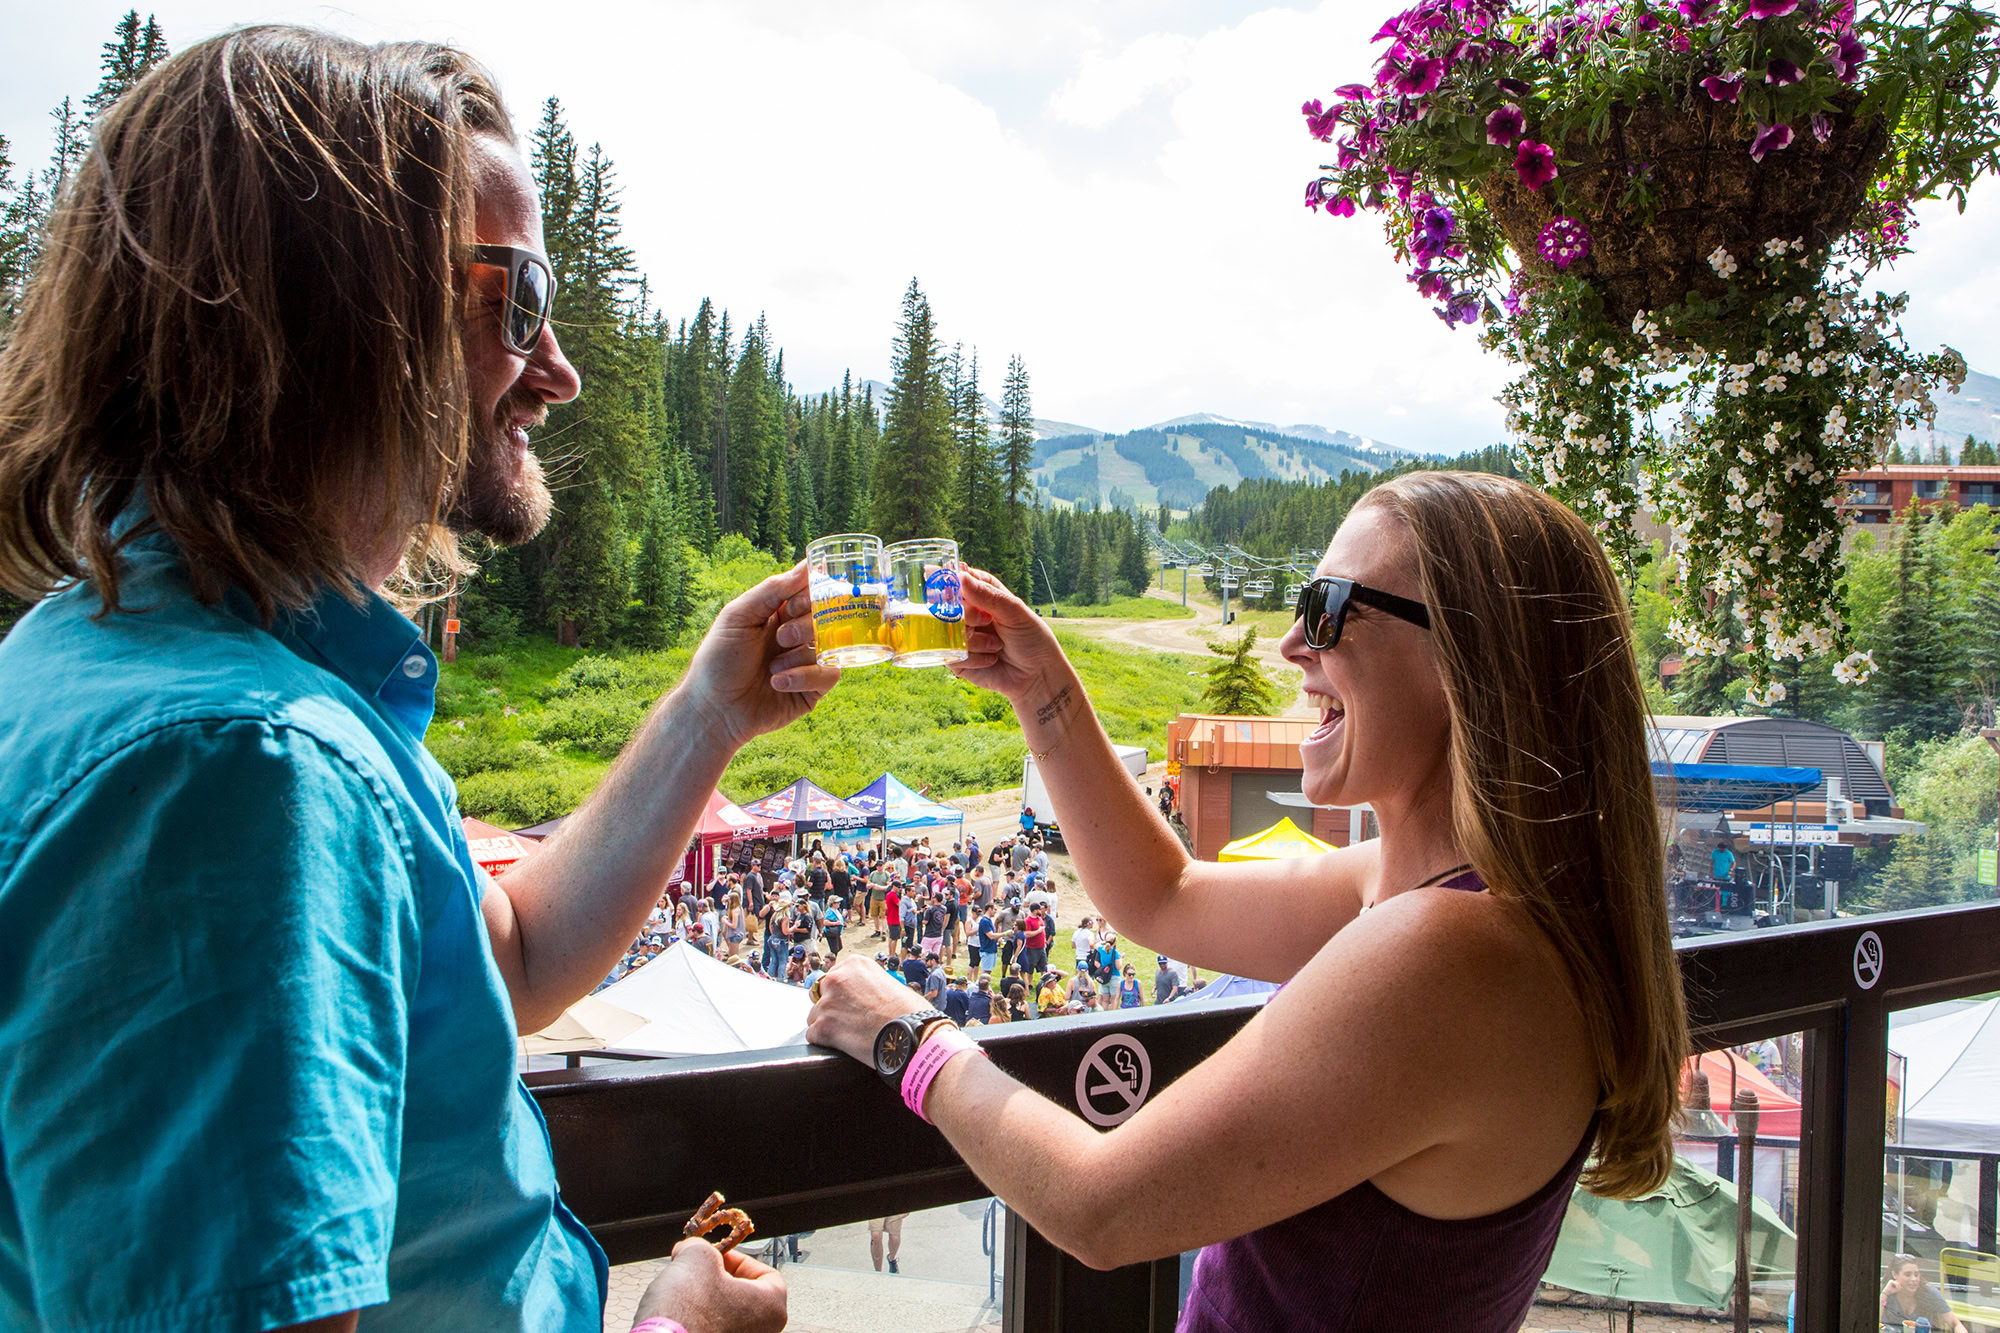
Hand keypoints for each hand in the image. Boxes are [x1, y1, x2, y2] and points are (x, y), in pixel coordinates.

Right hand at [632, 1239, 785, 1332]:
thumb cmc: (686, 1312)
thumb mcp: (696, 1257)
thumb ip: (701, 1246)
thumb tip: (693, 1248)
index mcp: (771, 1308)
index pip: (766, 1274)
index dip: (739, 1259)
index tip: (718, 1256)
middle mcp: (762, 1332)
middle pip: (745, 1295)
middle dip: (718, 1279)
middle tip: (697, 1270)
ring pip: (725, 1314)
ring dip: (705, 1300)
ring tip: (683, 1292)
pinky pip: (711, 1330)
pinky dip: (697, 1320)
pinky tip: (678, 1313)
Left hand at [680, 562, 841, 748]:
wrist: (713, 709)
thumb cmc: (718, 660)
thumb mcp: (738, 616)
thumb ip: (771, 590)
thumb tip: (806, 567)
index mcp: (779, 614)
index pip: (810, 592)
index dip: (809, 595)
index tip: (794, 605)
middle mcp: (796, 635)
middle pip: (825, 617)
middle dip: (805, 626)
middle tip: (782, 637)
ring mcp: (806, 662)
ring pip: (830, 645)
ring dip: (799, 654)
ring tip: (773, 667)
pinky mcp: (813, 690)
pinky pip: (829, 675)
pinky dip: (804, 677)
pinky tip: (778, 682)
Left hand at [806, 951, 931, 1063]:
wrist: (912, 1035)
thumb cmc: (910, 1013)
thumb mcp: (891, 984)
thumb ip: (870, 986)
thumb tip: (866, 997)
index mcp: (855, 965)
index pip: (835, 978)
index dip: (843, 996)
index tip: (851, 1006)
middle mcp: (837, 979)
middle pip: (820, 995)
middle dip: (831, 1008)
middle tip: (849, 1022)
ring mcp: (827, 1003)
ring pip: (814, 1016)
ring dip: (827, 1027)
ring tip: (849, 1037)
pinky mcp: (822, 1027)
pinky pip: (813, 1036)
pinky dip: (825, 1043)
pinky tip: (843, 1046)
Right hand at [948, 566, 1070, 704]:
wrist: (1037, 675)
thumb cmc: (1031, 639)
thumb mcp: (1015, 612)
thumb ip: (988, 595)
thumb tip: (961, 576)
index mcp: (982, 594)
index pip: (960, 578)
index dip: (952, 579)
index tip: (953, 583)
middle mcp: (968, 613)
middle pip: (947, 604)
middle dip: (967, 614)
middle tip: (987, 621)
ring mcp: (960, 636)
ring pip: (947, 631)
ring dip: (974, 640)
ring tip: (996, 645)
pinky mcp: (956, 660)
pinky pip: (951, 654)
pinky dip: (973, 658)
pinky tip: (991, 659)